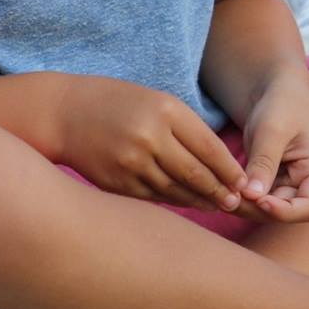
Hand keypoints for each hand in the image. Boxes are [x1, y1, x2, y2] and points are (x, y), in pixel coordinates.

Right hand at [57, 75, 249, 212]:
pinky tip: (186, 204)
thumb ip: (185, 128)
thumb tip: (218, 163)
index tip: (246, 183)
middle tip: (237, 203)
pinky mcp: (117, 182)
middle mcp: (150, 137)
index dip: (230, 170)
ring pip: (176, 190)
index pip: (208, 147)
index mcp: (165, 110)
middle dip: (220, 191)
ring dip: (200, 201)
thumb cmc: (115, 102)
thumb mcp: (154, 101)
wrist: (62, 112)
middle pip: (196, 173)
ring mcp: (132, 162)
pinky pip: (153, 198)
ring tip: (217, 207)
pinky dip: (173, 202)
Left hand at [237, 72, 308, 222]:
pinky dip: (244, 197)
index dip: (284, 212)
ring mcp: (293, 184)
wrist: (278, 90)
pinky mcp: (276, 182)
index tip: (257, 200)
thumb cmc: (282, 103)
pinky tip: (226, 188)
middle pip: (287, 212)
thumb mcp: (272, 128)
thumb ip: (265, 161)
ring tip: (224, 192)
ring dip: (247, 206)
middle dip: (258, 209)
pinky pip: (260, 199)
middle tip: (229, 197)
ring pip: (270, 209)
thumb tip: (253, 196)